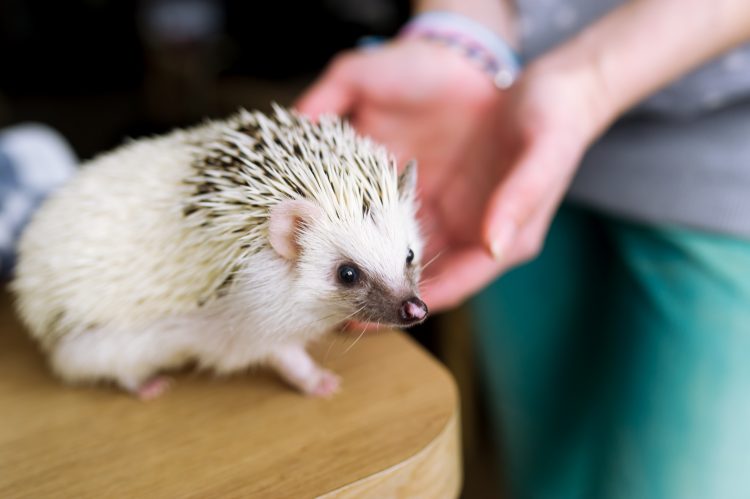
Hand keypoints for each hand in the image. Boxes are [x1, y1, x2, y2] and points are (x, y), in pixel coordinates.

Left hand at [297, 40, 608, 310]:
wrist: (550, 85)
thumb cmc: (557, 121)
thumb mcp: (545, 155)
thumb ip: (520, 199)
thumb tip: (493, 244)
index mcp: (500, 240)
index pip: (449, 287)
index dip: (408, 305)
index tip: (367, 321)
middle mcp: (470, 232)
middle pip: (416, 275)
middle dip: (374, 291)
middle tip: (329, 304)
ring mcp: (450, 209)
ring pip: (399, 244)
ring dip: (364, 255)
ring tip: (322, 264)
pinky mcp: (435, 185)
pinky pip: (395, 207)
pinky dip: (367, 213)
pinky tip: (337, 212)